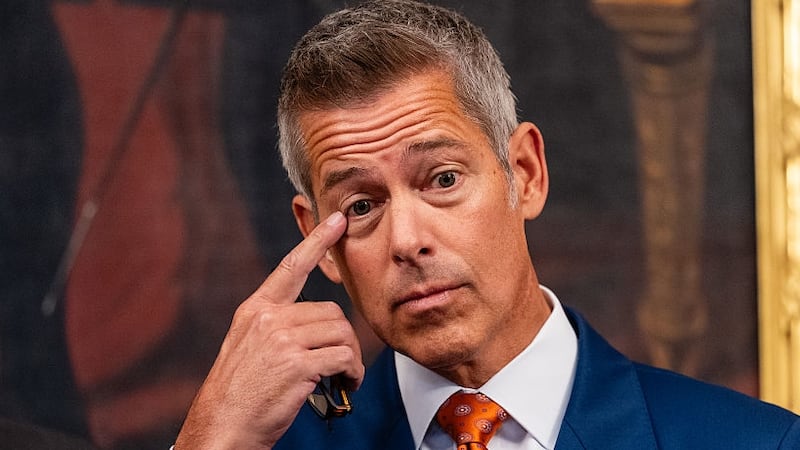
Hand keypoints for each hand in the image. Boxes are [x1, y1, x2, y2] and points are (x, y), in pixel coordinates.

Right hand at [174, 212, 363, 448]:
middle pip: (331, 311)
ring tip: (344, 377)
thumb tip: (315, 323)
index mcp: (256, 310)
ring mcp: (281, 341)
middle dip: (344, 338)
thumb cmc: (240, 392)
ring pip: (341, 333)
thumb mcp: (248, 346)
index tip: (337, 221)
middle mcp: (268, 319)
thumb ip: (276, 326)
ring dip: (351, 358)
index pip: (291, 266)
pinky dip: (352, 373)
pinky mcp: (296, 365)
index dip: (316, 241)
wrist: (223, 426)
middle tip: (343, 362)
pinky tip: (344, 386)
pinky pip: (343, 357)